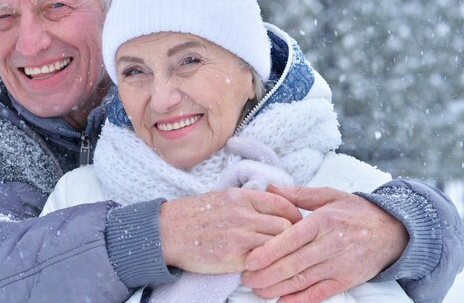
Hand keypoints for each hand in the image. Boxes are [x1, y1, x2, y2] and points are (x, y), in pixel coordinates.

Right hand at [160, 188, 301, 273]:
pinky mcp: (233, 257)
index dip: (294, 214)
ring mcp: (238, 236)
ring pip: (277, 244)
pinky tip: (267, 267)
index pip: (281, 202)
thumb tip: (271, 206)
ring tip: (284, 258)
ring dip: (283, 253)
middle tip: (294, 244)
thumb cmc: (192, 215)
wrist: (166, 232)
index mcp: (240, 196)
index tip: (297, 222)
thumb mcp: (221, 197)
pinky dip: (268, 265)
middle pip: (285, 225)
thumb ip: (246, 201)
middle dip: (293, 236)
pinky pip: (262, 262)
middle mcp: (242, 214)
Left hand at [241, 185, 407, 302]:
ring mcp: (338, 265)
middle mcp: (330, 245)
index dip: (269, 251)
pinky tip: (282, 302)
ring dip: (277, 288)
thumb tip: (269, 188)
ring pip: (303, 280)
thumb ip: (297, 195)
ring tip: (257, 289)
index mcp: (323, 221)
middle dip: (267, 274)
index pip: (291, 239)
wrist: (393, 231)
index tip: (250, 260)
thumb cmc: (355, 211)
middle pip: (293, 263)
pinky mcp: (346, 280)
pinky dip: (300, 300)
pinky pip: (320, 294)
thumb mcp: (328, 195)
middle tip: (246, 278)